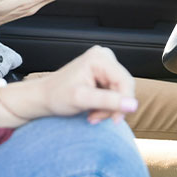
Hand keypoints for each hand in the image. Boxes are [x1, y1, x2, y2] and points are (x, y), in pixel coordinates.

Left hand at [0, 46, 136, 127]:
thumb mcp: (82, 99)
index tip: (114, 120)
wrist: (43, 97)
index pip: (126, 82)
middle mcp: (104, 56)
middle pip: (124, 88)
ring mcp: (103, 64)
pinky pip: (114, 93)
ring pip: (120, 92)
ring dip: (108, 108)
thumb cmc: (56, 96)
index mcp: (99, 58)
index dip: (124, 103)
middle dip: (113, 107)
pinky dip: (106, 105)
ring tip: (92, 114)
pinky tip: (93, 109)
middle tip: (95, 117)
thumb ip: (108, 101)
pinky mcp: (103, 73)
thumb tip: (133, 105)